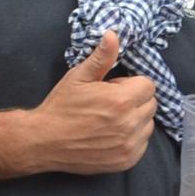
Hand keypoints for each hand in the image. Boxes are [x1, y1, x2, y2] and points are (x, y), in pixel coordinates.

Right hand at [27, 32, 155, 174]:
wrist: (44, 141)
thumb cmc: (61, 106)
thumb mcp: (79, 76)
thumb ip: (101, 57)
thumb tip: (113, 34)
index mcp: (121, 100)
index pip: (148, 85)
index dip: (130, 84)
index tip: (113, 88)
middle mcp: (130, 124)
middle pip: (150, 104)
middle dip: (135, 100)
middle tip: (110, 103)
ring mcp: (130, 145)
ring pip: (148, 125)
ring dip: (135, 119)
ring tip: (110, 119)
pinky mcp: (127, 161)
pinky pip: (142, 144)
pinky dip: (132, 138)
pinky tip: (111, 135)